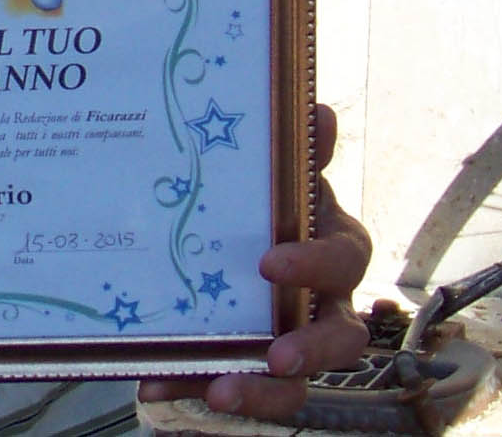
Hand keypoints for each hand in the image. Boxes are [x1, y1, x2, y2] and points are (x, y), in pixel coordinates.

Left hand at [137, 104, 370, 421]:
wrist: (216, 236)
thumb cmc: (261, 200)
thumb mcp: (272, 175)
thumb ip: (294, 151)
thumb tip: (317, 109)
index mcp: (330, 244)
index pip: (344, 256)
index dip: (314, 263)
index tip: (267, 264)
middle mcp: (324, 300)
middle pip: (344, 335)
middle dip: (313, 348)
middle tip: (277, 355)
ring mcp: (294, 342)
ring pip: (301, 383)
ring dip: (266, 392)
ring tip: (221, 390)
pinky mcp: (257, 373)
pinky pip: (244, 393)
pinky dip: (205, 389)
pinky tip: (157, 380)